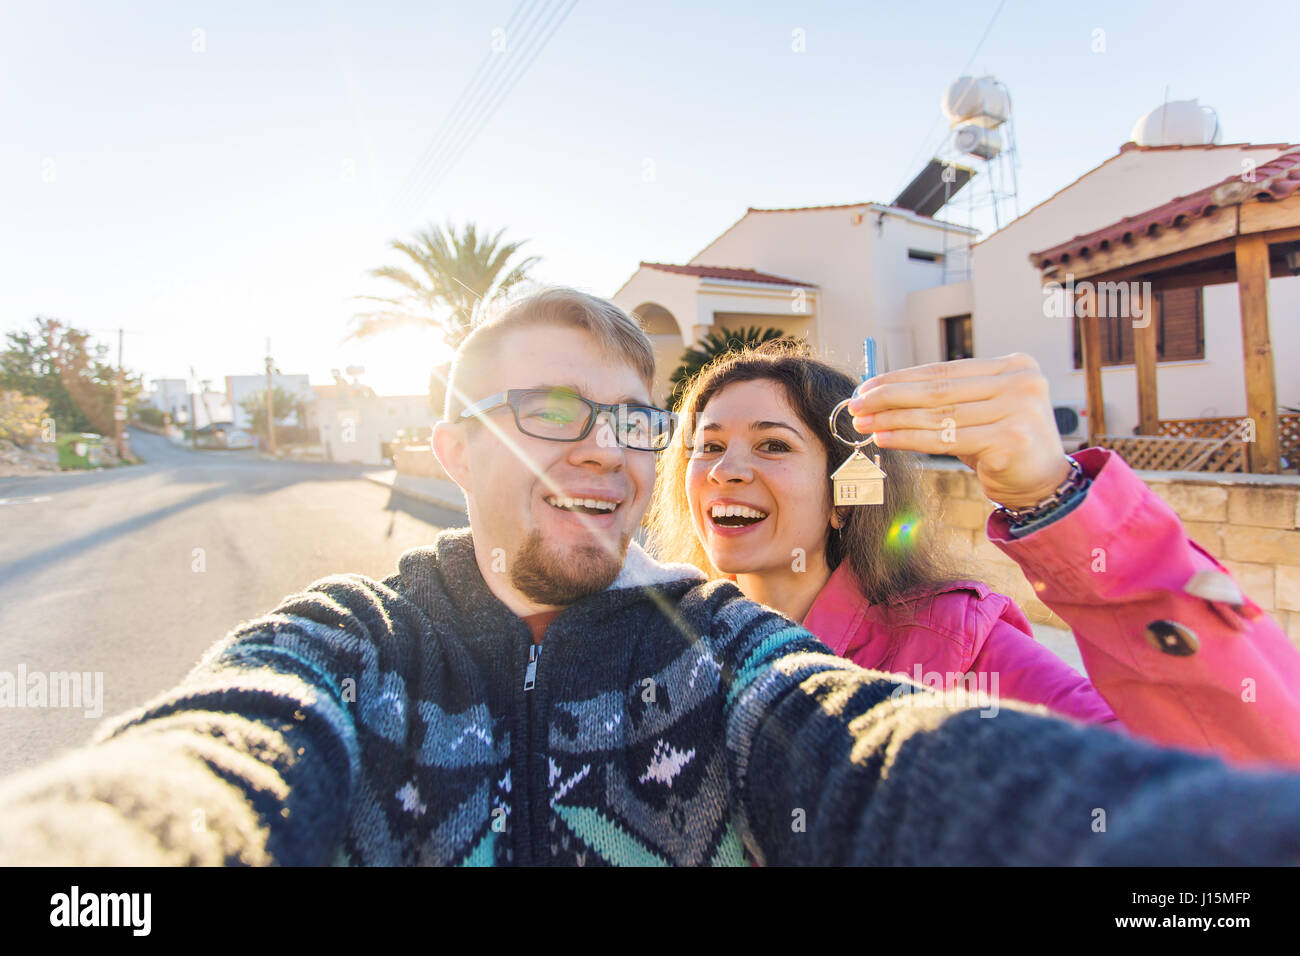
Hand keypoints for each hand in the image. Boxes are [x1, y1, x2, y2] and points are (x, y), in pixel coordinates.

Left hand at [846, 353, 1070, 507]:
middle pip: (939, 390)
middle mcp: (1020, 382)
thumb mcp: (978, 414)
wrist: (1044, 486)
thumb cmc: (1002, 446)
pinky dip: (909, 438)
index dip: (901, 378)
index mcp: (1013, 366)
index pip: (944, 370)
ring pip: (939, 415)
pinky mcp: (1011, 439)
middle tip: (856, 404)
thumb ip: (945, 400)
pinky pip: (946, 439)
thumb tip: (882, 395)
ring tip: (864, 423)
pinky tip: (884, 439)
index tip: (867, 386)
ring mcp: (1019, 410)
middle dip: (891, 397)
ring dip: (894, 419)